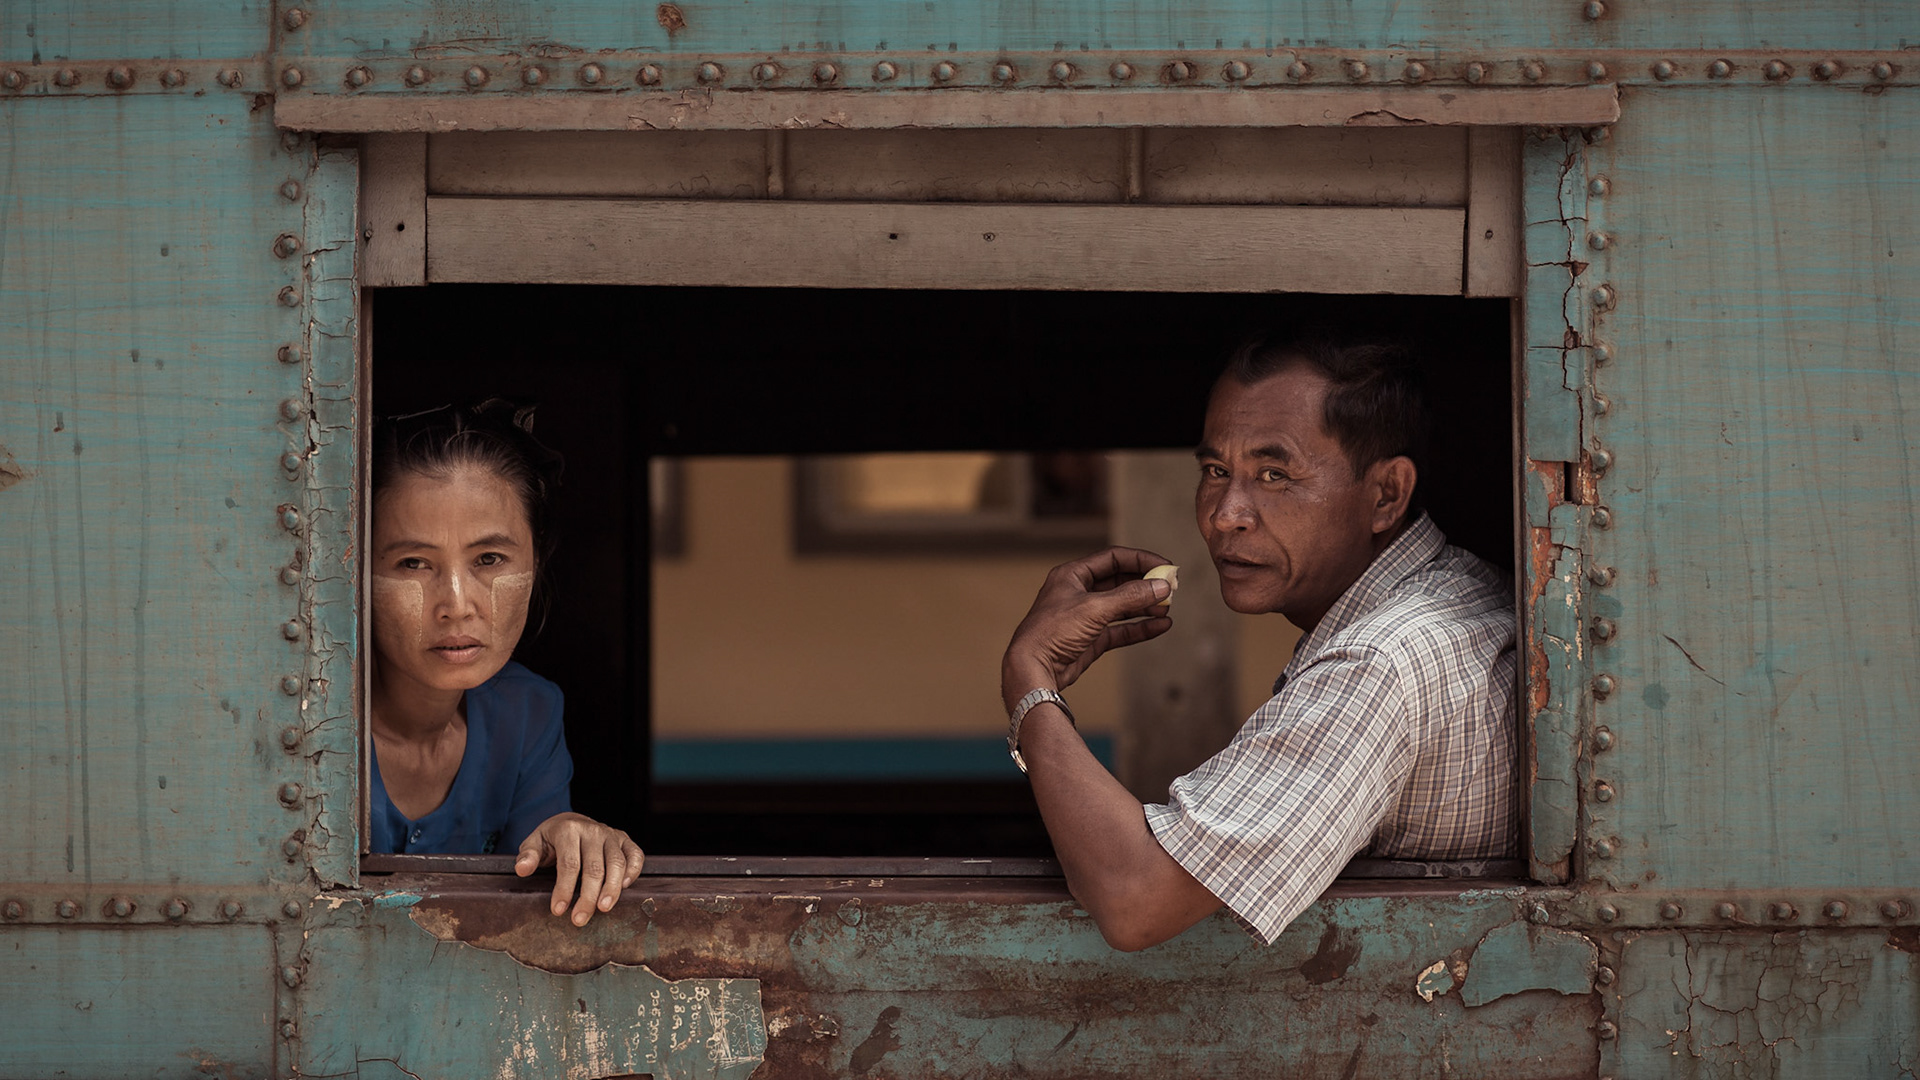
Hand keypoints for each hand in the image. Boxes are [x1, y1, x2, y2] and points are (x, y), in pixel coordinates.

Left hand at [515, 812, 644, 925]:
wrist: (571, 821)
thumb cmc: (551, 838)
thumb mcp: (535, 842)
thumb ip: (528, 855)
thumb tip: (522, 870)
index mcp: (569, 830)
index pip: (569, 863)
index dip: (564, 889)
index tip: (558, 911)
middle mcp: (593, 830)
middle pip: (594, 868)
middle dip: (587, 896)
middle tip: (580, 919)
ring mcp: (611, 835)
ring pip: (617, 863)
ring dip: (612, 888)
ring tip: (604, 909)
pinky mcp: (625, 840)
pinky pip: (635, 855)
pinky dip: (633, 871)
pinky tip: (625, 888)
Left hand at [1001, 547, 1174, 708]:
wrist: (1033, 668)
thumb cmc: (1053, 632)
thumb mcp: (1095, 608)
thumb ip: (1130, 596)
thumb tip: (1161, 585)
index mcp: (1073, 575)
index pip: (1113, 558)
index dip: (1141, 560)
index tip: (1165, 566)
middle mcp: (1079, 592)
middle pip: (1120, 582)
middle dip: (1145, 585)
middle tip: (1171, 589)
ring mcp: (1085, 617)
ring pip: (1122, 606)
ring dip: (1145, 606)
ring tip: (1167, 608)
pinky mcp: (1090, 639)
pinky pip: (1121, 629)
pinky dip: (1140, 627)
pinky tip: (1161, 626)